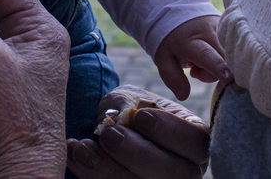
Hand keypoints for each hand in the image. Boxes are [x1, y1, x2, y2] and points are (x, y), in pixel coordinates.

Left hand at [67, 86, 209, 178]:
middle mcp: (185, 170)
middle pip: (173, 174)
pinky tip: (75, 155)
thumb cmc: (128, 112)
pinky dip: (91, 176)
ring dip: (108, 170)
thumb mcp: (131, 98)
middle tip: (109, 134)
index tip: (139, 116)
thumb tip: (119, 117)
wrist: (110, 132)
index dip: (169, 130)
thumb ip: (128, 103)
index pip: (195, 140)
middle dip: (137, 153)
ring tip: (82, 147)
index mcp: (193, 140)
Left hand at [152, 15, 228, 99]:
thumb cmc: (170, 40)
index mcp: (190, 41)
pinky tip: (211, 52)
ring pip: (231, 53)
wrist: (175, 11)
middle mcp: (210, 32)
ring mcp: (222, 27)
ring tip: (200, 60)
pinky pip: (233, 46)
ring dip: (220, 62)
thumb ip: (173, 77)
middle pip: (224, 60)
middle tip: (195, 71)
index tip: (229, 78)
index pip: (206, 55)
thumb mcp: (164, 59)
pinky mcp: (229, 26)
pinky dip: (224, 55)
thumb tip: (183, 96)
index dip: (218, 67)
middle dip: (214, 72)